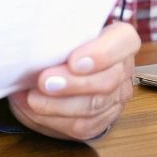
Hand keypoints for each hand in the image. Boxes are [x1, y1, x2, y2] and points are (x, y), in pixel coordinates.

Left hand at [7, 23, 140, 141]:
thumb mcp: (61, 30)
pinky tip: (34, 109)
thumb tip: (36, 37)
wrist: (58, 69)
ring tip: (32, 97)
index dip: (101, 53)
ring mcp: (116, 98)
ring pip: (93, 107)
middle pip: (108, 81)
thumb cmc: (60, 43)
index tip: (73, 61)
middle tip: (44, 81)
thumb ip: (58, 31)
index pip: (124, 41)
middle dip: (72, 84)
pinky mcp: (101, 120)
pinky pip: (81, 126)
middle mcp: (123, 69)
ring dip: (58, 105)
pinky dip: (53, 119)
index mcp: (119, 39)